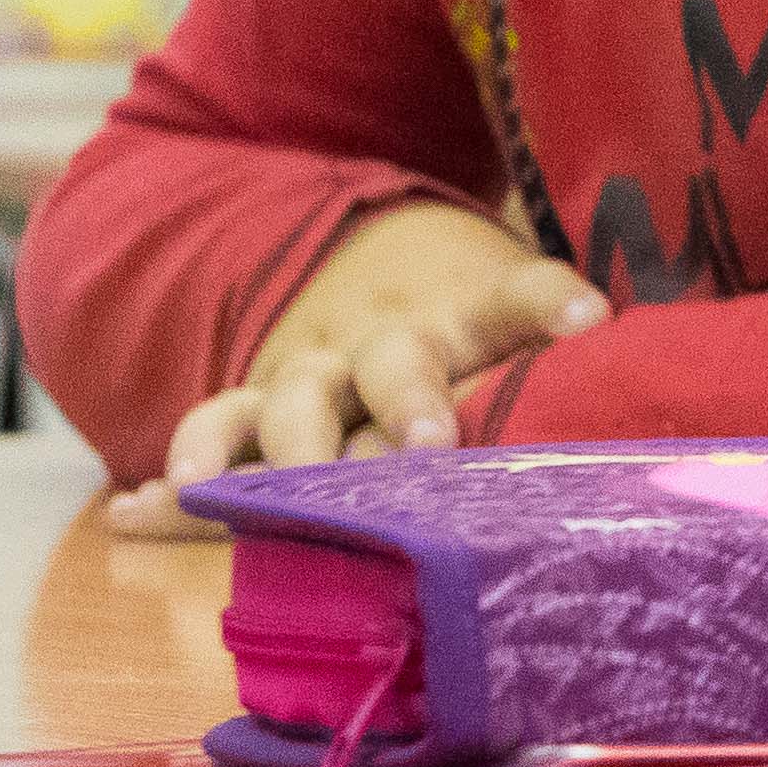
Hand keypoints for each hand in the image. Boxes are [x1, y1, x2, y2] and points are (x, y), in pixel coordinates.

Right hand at [100, 204, 606, 537]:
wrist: (359, 256)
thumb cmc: (462, 318)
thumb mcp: (514, 317)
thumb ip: (559, 345)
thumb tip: (625, 355)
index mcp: (466, 314)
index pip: (518, 293)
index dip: (549, 303)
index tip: (588, 317)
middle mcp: (384, 341)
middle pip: (397, 361)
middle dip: (410, 402)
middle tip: (430, 445)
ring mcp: (311, 373)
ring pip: (296, 402)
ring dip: (295, 448)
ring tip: (285, 488)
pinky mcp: (251, 405)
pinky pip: (211, 430)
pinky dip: (184, 468)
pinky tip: (142, 510)